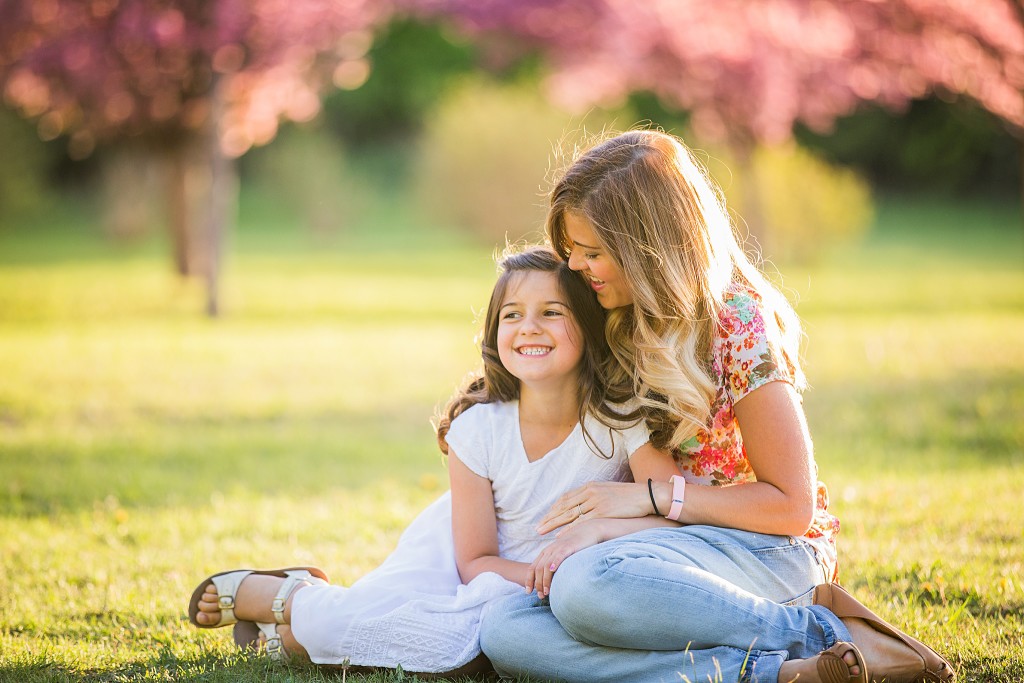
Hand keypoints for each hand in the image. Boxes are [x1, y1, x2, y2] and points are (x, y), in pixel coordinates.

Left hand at [525, 519, 607, 597]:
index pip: (532, 568)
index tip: (528, 592)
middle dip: (537, 584)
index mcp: (546, 553)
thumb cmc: (575, 546)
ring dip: (545, 580)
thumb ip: (554, 565)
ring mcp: (558, 548)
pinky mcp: (568, 547)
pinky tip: (552, 570)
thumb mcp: (561, 555)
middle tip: (540, 596)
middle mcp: (549, 550)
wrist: (587, 531)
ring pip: (546, 565)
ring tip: (547, 591)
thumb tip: (550, 580)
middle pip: (537, 569)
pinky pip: (559, 555)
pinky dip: (554, 562)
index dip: (529, 580)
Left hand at [536, 481, 658, 534]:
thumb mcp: (608, 493)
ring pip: (568, 514)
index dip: (554, 509)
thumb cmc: (629, 497)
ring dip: (553, 524)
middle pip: (563, 506)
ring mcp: (595, 502)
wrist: (646, 495)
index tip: (546, 517)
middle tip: (537, 527)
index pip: (566, 498)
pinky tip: (560, 535)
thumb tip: (586, 507)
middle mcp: (589, 493)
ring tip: (541, 532)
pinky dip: (568, 529)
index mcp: (590, 487)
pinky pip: (581, 522)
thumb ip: (595, 498)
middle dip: (549, 517)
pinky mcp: (602, 512)